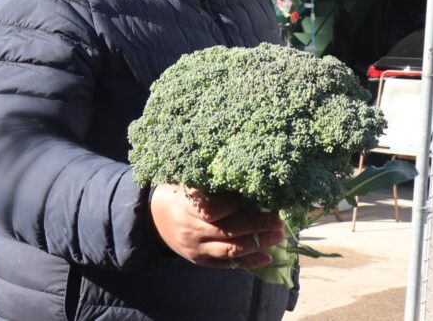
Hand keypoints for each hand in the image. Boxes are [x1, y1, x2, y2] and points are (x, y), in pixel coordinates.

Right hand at [149, 184, 283, 270]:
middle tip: (279, 219)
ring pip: (230, 250)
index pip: (213, 210)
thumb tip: (242, 168)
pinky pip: (227, 265)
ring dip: (257, 244)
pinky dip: (248, 262)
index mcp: (186, 208)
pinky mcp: (201, 261)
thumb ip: (208, 179)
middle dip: (257, 226)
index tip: (255, 194)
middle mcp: (192, 231)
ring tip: (279, 236)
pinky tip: (267, 256)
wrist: (152, 220)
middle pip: (228, 231)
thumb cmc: (175, 194)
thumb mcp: (185, 181)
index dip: (234, 204)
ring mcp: (197, 249)